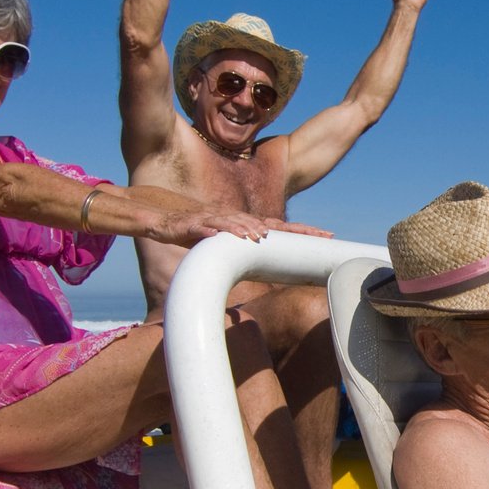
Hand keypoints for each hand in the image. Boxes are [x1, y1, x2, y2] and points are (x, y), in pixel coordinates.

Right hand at [152, 210, 330, 248]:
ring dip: (246, 229)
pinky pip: (201, 227)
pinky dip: (209, 230)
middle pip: (266, 224)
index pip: (278, 228)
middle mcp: (233, 219)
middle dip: (291, 230)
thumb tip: (265, 271)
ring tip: (260, 237)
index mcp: (244, 225)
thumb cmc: (196, 233)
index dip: (301, 232)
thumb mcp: (225, 248)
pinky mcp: (191, 224)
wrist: (161, 217)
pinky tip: (216, 235)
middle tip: (316, 235)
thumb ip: (245, 256)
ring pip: (233, 223)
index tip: (327, 235)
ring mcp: (212, 219)